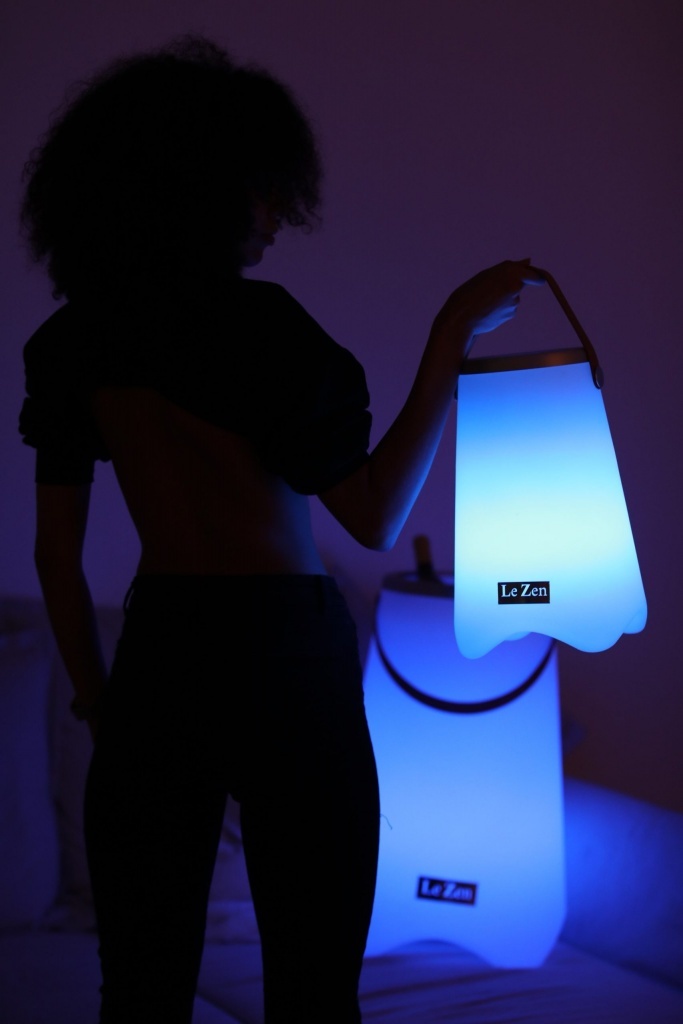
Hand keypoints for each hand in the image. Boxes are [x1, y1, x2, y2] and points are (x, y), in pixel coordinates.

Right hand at [431, 258, 545, 357]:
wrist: (461, 316)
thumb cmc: (471, 292)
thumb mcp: (489, 273)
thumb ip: (512, 268)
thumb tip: (529, 262)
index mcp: (511, 271)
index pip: (536, 276)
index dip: (535, 277)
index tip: (531, 279)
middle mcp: (516, 285)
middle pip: (520, 285)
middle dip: (509, 286)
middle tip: (490, 289)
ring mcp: (515, 302)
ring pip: (512, 297)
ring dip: (502, 298)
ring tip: (485, 300)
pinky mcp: (511, 314)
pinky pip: (508, 308)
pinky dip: (499, 308)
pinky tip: (487, 309)